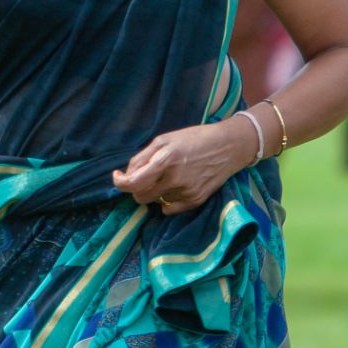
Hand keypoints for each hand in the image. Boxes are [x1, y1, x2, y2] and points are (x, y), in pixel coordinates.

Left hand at [113, 119, 250, 215]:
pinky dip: (167, 200)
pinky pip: (169, 208)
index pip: (133, 183)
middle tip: (145, 177)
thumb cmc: (194, 139)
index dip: (120, 183)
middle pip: (140, 197)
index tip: (118, 178)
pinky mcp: (195, 201)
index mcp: (165, 160)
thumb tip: (128, 174)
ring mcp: (186, 192)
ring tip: (167, 177)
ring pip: (155, 202)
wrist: (228, 147)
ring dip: (154, 192)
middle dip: (137, 189)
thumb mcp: (165, 139)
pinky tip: (178, 186)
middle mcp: (174, 178)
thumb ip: (143, 157)